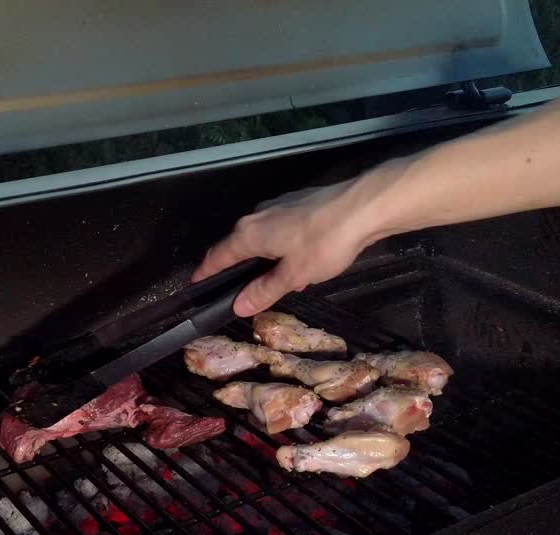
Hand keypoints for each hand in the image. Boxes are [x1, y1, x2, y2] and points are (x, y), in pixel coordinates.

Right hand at [191, 158, 412, 316]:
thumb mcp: (294, 275)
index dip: (206, 272)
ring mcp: (278, 206)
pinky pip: (280, 229)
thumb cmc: (324, 243)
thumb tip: (238, 306)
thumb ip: (265, 291)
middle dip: (238, 268)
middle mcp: (257, 216)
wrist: (363, 207)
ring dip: (264, 259)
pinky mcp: (298, 203)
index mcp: (250, 234)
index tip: (196, 284)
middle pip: (238, 245)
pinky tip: (301, 261)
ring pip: (262, 236)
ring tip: (278, 281)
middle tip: (239, 290)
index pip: (218, 256)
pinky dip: (282, 247)